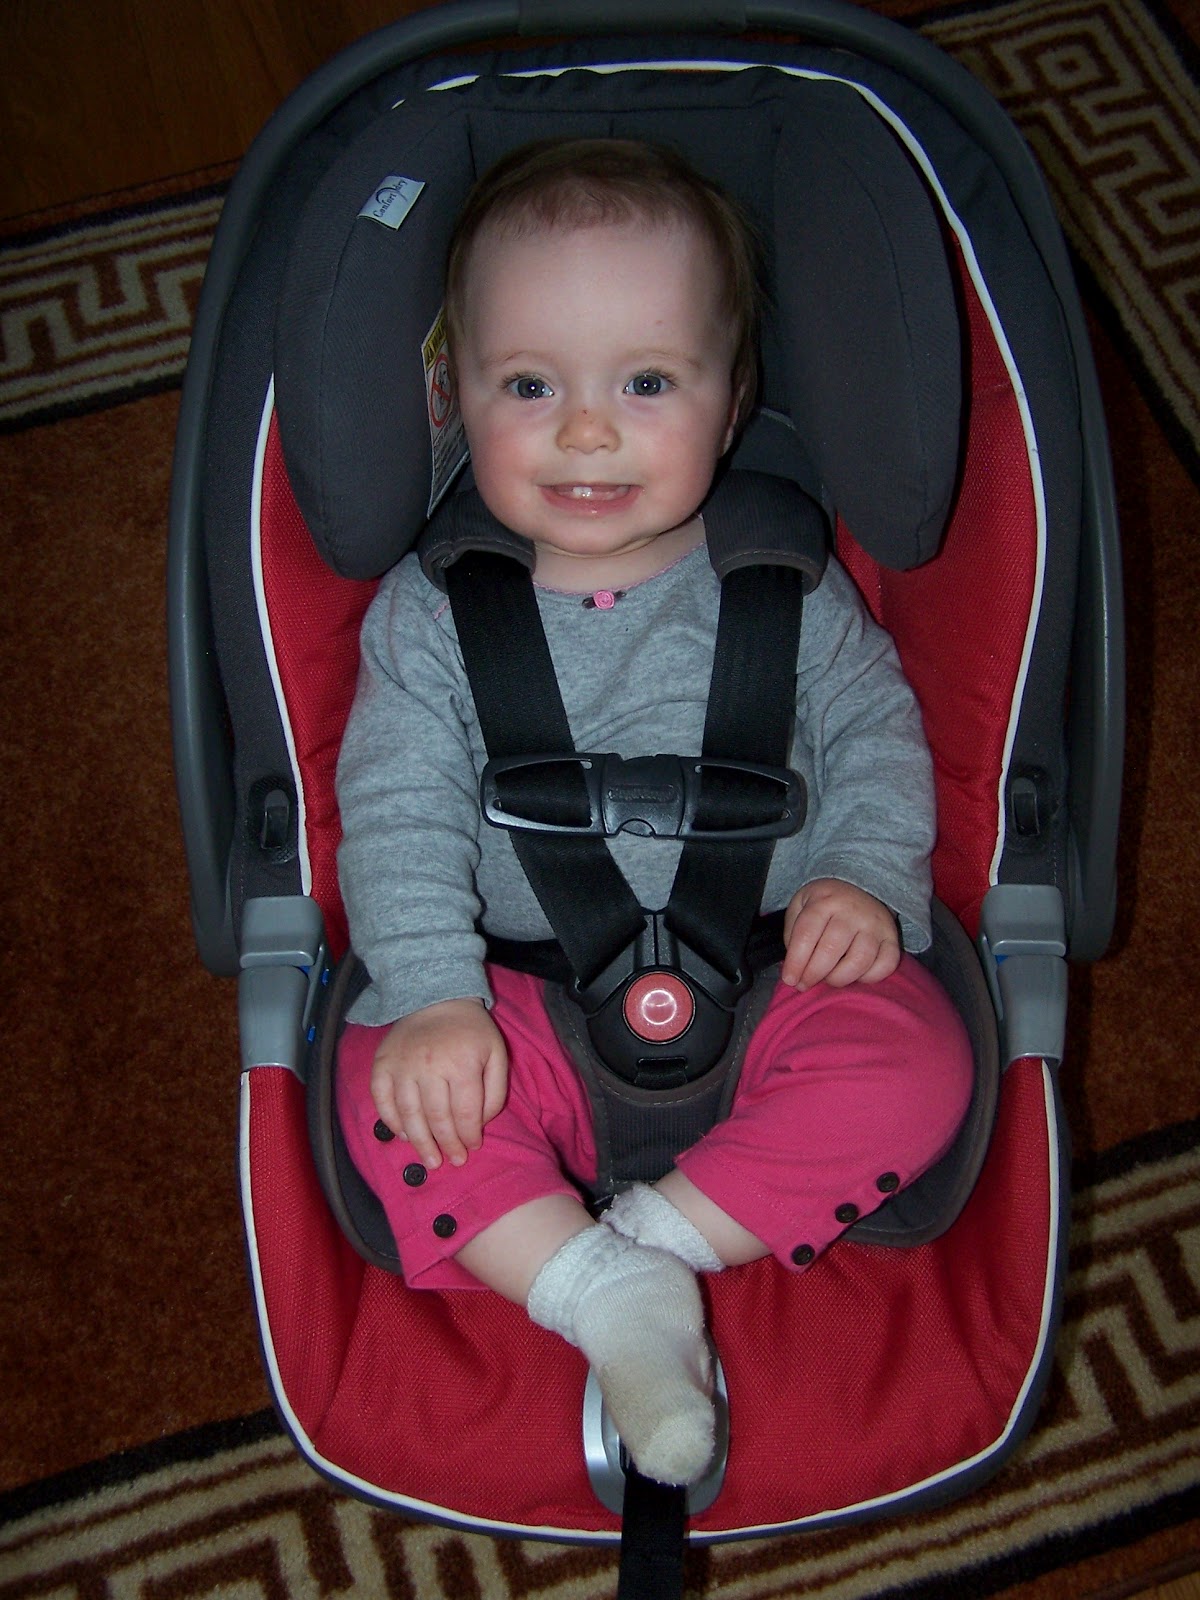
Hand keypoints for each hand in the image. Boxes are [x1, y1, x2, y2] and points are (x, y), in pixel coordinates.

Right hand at [370, 999, 507, 1169]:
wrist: (436, 999)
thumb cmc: (471, 1032)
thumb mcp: (496, 1054)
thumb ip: (495, 1091)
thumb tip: (479, 1124)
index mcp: (461, 1064)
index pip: (465, 1114)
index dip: (469, 1136)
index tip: (472, 1148)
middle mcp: (429, 1067)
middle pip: (437, 1119)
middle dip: (447, 1146)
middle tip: (453, 1161)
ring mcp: (402, 1066)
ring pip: (409, 1115)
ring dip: (419, 1142)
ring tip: (430, 1159)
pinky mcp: (382, 1065)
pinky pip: (382, 1100)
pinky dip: (391, 1122)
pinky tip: (404, 1135)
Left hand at [781, 878, 901, 991]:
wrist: (860, 887)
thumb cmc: (824, 904)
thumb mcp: (801, 906)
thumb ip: (793, 934)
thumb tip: (796, 968)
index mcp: (825, 901)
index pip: (807, 934)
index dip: (796, 961)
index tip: (789, 980)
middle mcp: (852, 911)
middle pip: (831, 950)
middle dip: (814, 974)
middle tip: (805, 984)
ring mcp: (875, 925)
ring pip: (859, 961)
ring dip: (839, 978)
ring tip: (828, 979)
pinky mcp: (892, 938)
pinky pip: (886, 965)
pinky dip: (869, 978)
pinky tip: (854, 976)